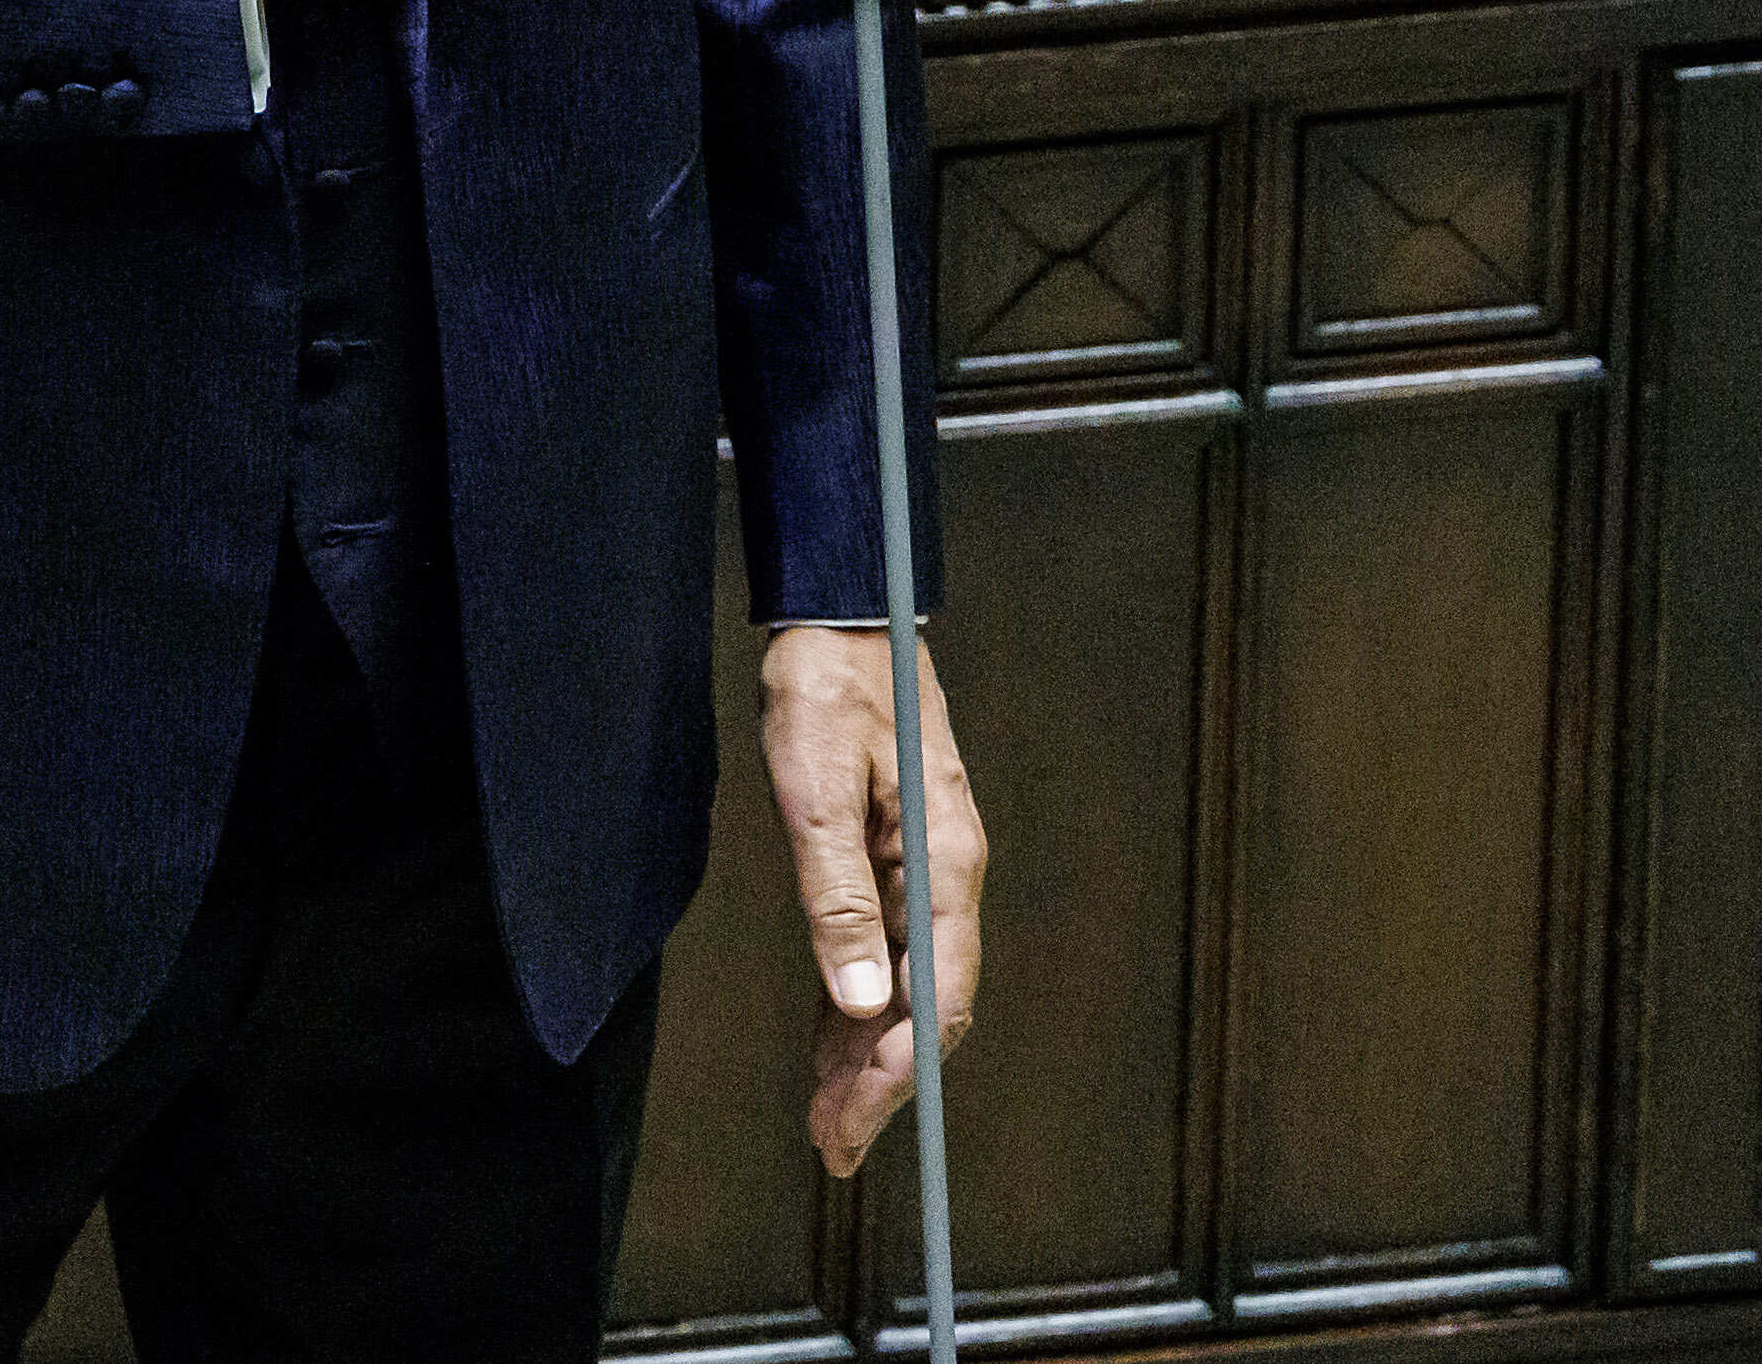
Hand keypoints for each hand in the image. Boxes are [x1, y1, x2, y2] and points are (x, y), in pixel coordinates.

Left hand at [763, 622, 984, 1178]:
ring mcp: (926, 866)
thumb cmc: (826, 688)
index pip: (935, 1000)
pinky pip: (888, 953)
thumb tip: (864, 1004)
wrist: (838, 614)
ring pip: (909, 989)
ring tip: (827, 1120)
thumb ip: (838, 896)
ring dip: (870, 1057)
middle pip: (930, 1009)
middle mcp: (946, 873)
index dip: (894, 1077)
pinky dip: (861, 1008)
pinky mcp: (897, 856)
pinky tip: (834, 1046)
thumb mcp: (815, 790)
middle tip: (830, 1147)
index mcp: (942, 861)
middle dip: (882, 1085)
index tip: (848, 1128)